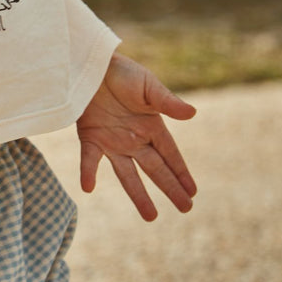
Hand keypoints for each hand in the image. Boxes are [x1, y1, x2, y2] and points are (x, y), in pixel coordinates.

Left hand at [77, 53, 197, 220]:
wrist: (91, 64)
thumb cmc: (122, 72)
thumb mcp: (148, 86)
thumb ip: (167, 102)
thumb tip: (192, 113)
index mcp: (151, 126)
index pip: (170, 155)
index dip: (181, 172)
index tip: (193, 192)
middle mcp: (133, 138)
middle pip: (155, 168)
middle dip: (170, 188)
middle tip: (186, 209)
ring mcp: (112, 141)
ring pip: (127, 174)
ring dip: (138, 194)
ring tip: (151, 217)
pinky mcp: (90, 137)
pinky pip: (89, 159)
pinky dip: (88, 172)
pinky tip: (88, 187)